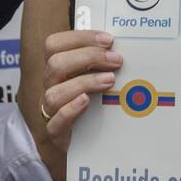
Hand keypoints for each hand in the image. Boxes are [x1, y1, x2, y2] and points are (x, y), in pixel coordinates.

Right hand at [40, 30, 122, 180]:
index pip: (55, 44)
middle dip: (88, 57)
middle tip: (116, 60)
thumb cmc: (96, 104)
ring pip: (54, 92)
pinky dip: (71, 109)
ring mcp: (51, 110)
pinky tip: (87, 101)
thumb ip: (104, 62)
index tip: (108, 40)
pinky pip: (55, 120)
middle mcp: (51, 86)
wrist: (87, 143)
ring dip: (84, 82)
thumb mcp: (98, 78)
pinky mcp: (56, 132)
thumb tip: (129, 46)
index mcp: (59, 68)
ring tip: (110, 80)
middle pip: (55, 64)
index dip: (79, 38)